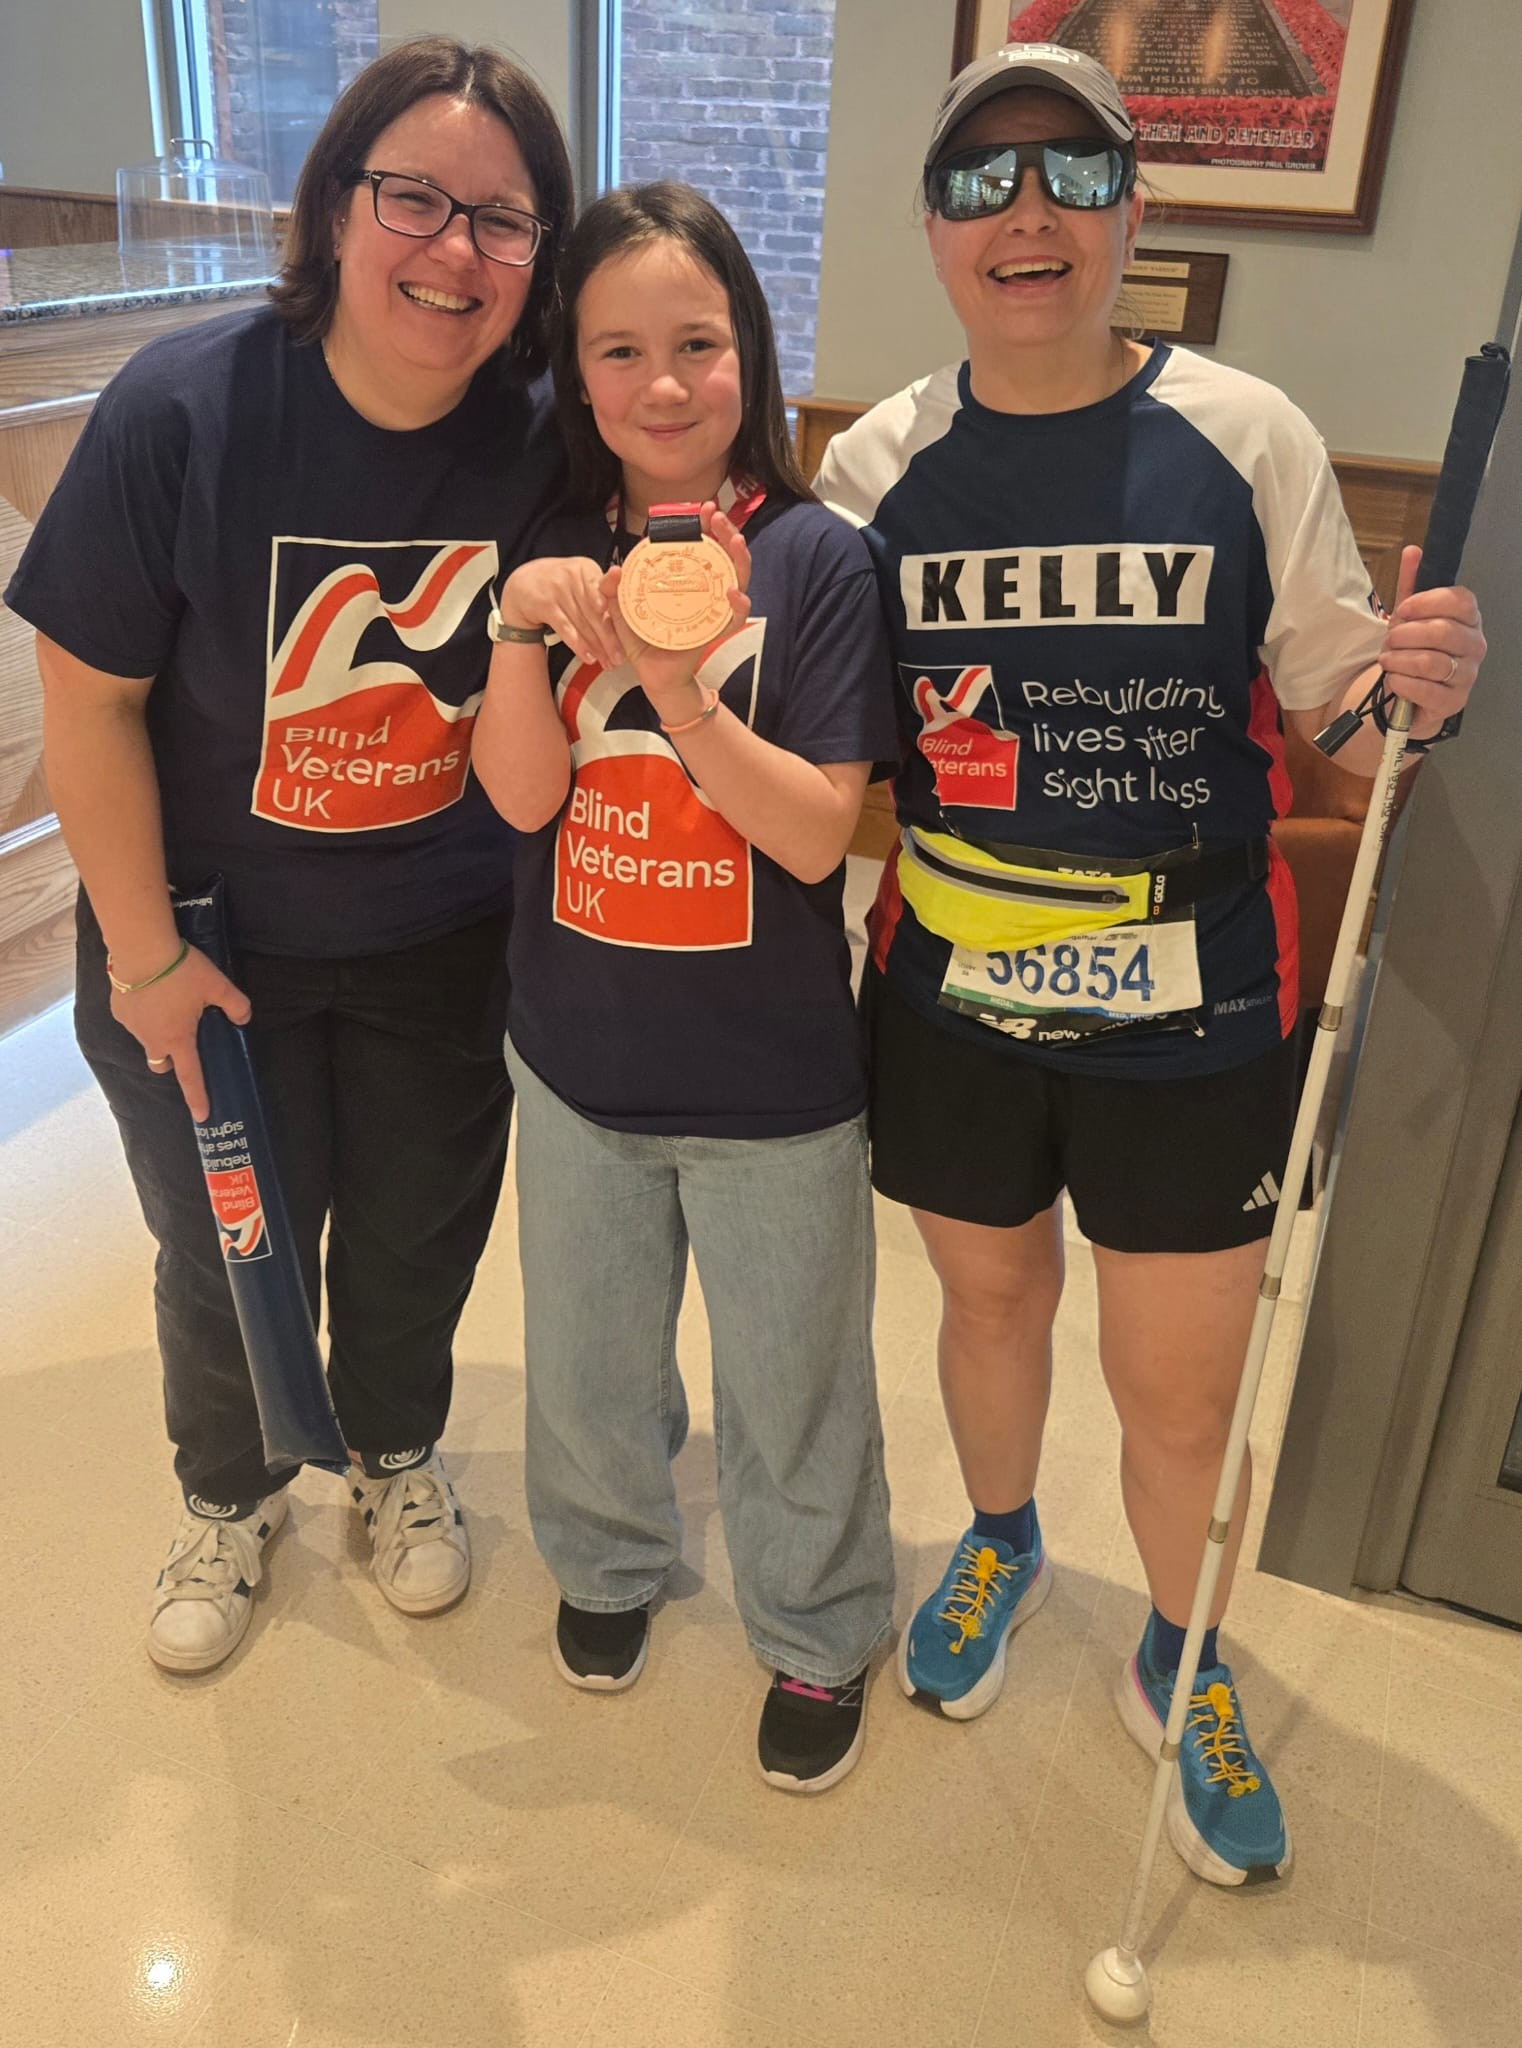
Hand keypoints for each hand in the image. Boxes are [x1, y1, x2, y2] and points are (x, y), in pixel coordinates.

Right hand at [112, 946, 250, 1121]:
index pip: (190, 1076)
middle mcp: (152, 1039)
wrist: (141, 948)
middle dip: (172, 1061)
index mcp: (178, 1039)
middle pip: (162, 1063)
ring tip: (166, 1006)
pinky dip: (143, 1014)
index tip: (202, 1116)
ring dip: (157, 1033)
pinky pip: (133, 1020)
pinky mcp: (118, 1010)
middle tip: (184, 1041)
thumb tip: (244, 1018)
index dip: (198, 1097)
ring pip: (146, 1040)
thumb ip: (236, 1005)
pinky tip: (150, 993)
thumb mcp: (218, 986)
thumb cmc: (182, 970)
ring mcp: (131, 1026)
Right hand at [498, 557, 625, 670]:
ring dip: (596, 646)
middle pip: (595, 612)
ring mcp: (557, 590)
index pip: (604, 593)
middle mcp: (572, 576)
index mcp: (586, 569)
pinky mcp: (545, 605)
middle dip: (609, 638)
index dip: (615, 610)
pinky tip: (588, 657)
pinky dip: (578, 645)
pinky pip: (566, 629)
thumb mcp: (579, 579)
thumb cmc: (560, 584)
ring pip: (582, 623)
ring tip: (607, 662)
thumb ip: (600, 591)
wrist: (523, 583)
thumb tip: (626, 615)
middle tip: (620, 657)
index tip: (626, 625)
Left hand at [601, 504, 751, 723]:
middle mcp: (705, 589)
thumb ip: (611, 590)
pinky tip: (732, 591)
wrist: (653, 676)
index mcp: (684, 579)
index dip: (703, 525)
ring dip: (739, 557)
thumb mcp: (620, 611)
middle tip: (717, 516)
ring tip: (735, 540)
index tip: (703, 508)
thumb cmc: (641, 639)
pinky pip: (735, 616)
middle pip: (723, 555)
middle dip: (725, 531)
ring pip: (738, 577)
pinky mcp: (717, 630)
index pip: (699, 546)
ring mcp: (714, 609)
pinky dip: (738, 603)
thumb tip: (614, 569)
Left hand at [1377, 545, 1486, 739]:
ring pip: (1429, 661)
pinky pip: (1422, 688)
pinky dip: (1399, 683)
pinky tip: (1394, 680)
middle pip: (1442, 632)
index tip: (1402, 611)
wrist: (1407, 695)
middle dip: (1404, 636)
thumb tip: (1413, 551)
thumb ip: (1411, 584)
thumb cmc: (1412, 651)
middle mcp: (1475, 645)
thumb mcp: (1409, 617)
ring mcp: (1468, 675)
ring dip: (1398, 660)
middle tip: (1389, 641)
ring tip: (1388, 661)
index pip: (1461, 601)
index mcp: (1469, 619)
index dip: (1426, 603)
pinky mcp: (1453, 702)